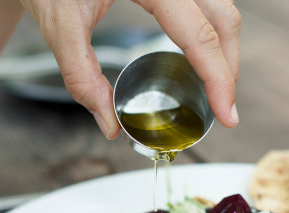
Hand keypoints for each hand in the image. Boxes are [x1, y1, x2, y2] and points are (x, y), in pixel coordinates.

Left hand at [19, 0, 240, 138]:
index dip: (219, 78)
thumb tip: (109, 124)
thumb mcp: (60, 25)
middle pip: (222, 18)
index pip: (199, 35)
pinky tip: (199, 55)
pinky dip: (209, 31)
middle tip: (222, 106)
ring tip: (214, 85)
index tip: (226, 114)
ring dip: (223, 47)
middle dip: (228, 66)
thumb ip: (82, 76)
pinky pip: (202, 3)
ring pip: (219, 7)